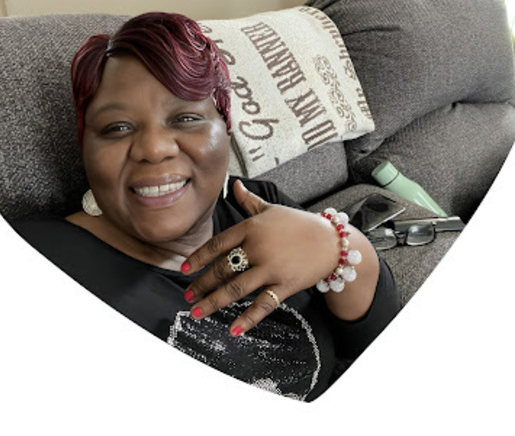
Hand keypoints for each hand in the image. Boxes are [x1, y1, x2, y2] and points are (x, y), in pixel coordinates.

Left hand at [181, 180, 346, 335]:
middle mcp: (258, 247)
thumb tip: (233, 184)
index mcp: (251, 227)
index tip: (184, 269)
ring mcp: (271, 267)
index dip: (198, 258)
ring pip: (236, 288)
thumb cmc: (298, 223)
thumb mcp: (271, 208)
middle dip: (202, 284)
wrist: (331, 240)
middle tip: (188, 295)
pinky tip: (233, 330)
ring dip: (214, 302)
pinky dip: (247, 319)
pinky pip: (262, 304)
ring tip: (197, 312)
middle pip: (222, 269)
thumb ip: (249, 200)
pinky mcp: (285, 284)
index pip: (217, 244)